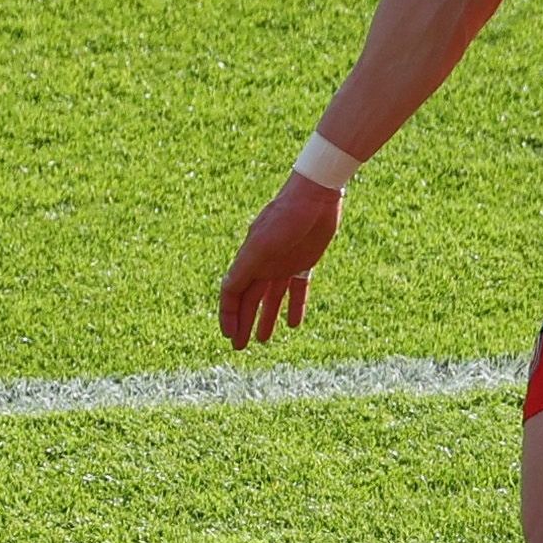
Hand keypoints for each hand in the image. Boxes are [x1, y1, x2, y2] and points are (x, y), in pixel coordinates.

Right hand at [219, 175, 340, 349]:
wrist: (316, 195)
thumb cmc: (286, 216)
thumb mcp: (261, 244)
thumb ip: (245, 268)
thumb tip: (226, 291)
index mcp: (249, 259)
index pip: (232, 293)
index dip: (229, 315)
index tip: (230, 336)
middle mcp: (263, 263)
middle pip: (249, 299)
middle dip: (243, 322)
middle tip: (240, 347)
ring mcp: (283, 263)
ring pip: (271, 297)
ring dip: (265, 318)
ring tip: (263, 340)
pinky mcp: (304, 261)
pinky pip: (297, 289)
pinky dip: (294, 306)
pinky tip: (293, 324)